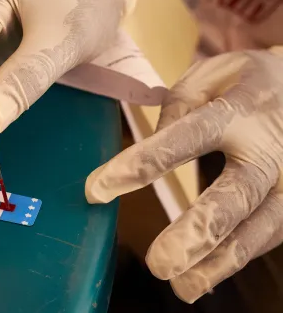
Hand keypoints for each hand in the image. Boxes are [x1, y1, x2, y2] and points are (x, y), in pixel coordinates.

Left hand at [85, 49, 282, 302]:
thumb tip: (152, 152)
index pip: (183, 139)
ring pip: (259, 228)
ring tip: (182, 286)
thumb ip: (179, 109)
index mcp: (238, 109)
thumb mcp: (210, 76)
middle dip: (194, 234)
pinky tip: (206, 274)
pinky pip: (268, 234)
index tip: (97, 190)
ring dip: (218, 262)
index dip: (139, 165)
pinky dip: (235, 257)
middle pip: (232, 197)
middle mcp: (267, 149)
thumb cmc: (245, 81)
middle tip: (158, 264)